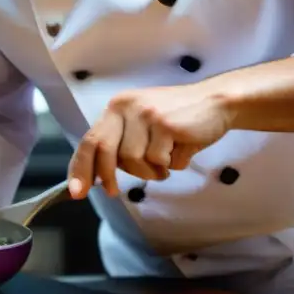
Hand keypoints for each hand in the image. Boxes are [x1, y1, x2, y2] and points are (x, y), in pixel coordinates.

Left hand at [68, 83, 233, 198]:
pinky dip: (172, 164)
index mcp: (117, 107)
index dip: (81, 168)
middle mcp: (127, 107)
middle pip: (107, 152)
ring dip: (151, 170)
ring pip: (135, 161)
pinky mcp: (165, 124)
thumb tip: (98, 176)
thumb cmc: (178, 119)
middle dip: (107, 176)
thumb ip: (121, 143)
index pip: (91, 140)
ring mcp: (146, 115)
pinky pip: (160, 161)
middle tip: (112, 192)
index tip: (77, 192)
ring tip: (166, 159)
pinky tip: (182, 150)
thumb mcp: (142, 125)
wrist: (215, 101)